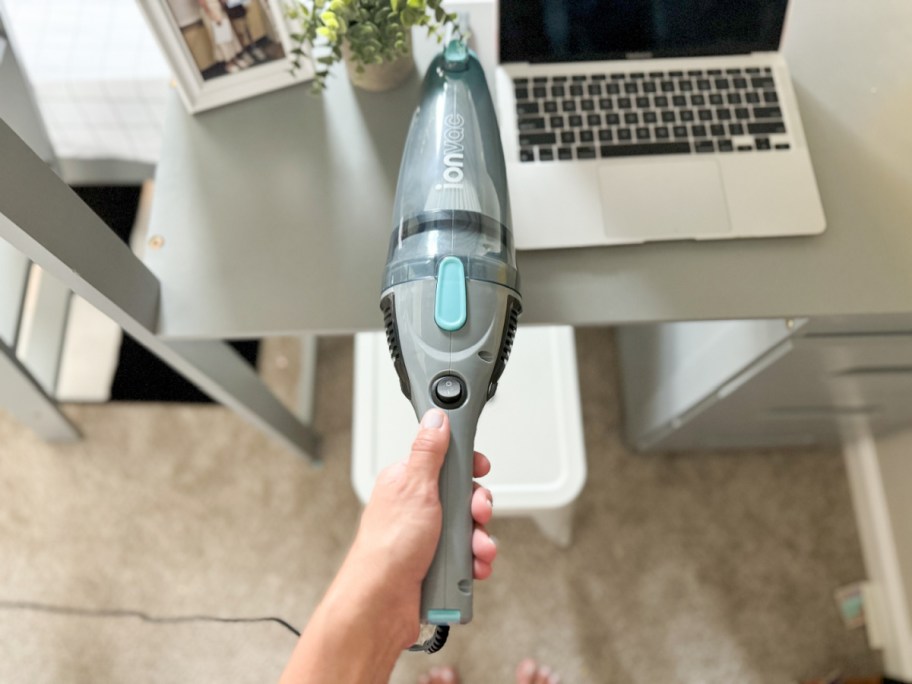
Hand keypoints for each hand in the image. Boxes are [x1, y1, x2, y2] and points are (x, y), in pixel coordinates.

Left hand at [343, 408, 496, 645]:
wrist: (381, 605)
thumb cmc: (387, 547)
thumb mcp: (414, 487)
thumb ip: (429, 451)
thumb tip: (435, 418)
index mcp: (408, 482)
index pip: (445, 460)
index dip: (466, 463)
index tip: (479, 467)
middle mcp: (418, 508)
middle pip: (463, 495)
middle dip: (477, 506)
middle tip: (476, 512)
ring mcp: (427, 537)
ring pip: (469, 528)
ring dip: (480, 538)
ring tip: (476, 548)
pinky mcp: (436, 564)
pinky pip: (467, 556)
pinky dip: (475, 562)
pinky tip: (472, 567)